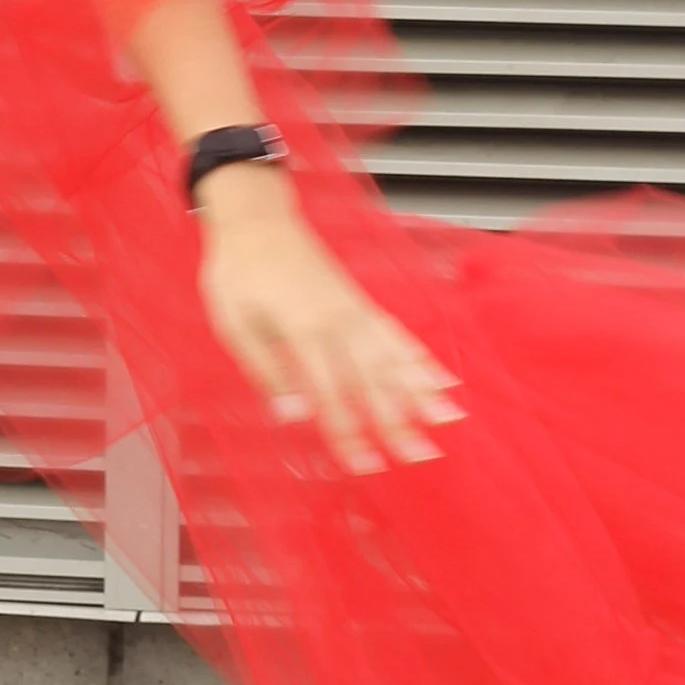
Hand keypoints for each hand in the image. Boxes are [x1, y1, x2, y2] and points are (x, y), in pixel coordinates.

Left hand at [195, 168, 462, 472]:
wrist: (255, 218)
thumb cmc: (237, 272)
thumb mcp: (234, 323)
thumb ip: (266, 369)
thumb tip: (290, 414)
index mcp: (303, 331)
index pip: (331, 395)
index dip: (349, 434)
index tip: (366, 466)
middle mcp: (338, 322)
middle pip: (374, 382)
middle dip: (401, 422)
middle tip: (425, 457)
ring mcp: (354, 311)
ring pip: (396, 359)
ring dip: (424, 392)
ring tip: (451, 420)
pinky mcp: (360, 303)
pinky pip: (397, 334)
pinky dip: (420, 358)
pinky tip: (441, 378)